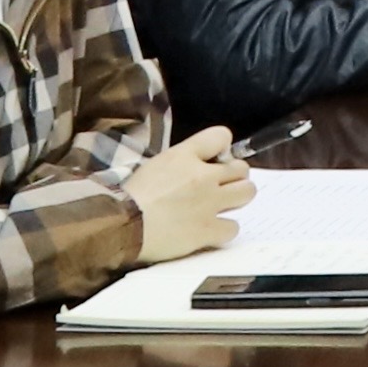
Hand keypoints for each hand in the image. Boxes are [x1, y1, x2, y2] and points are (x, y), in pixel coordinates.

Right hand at [128, 125, 256, 260]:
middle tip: (221, 187)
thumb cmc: (129, 197)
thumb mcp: (153, 165)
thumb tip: (195, 165)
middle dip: (234, 176)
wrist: (120, 225)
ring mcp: (209, 203)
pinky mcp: (208, 229)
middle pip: (242, 168)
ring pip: (247, 192)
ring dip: (237, 199)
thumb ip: (180, 162)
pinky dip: (223, 230)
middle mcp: (203, 176)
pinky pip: (234, 227)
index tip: (215, 159)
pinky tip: (210, 231)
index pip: (222, 135)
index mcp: (184, 155)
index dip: (222, 147)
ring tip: (221, 206)